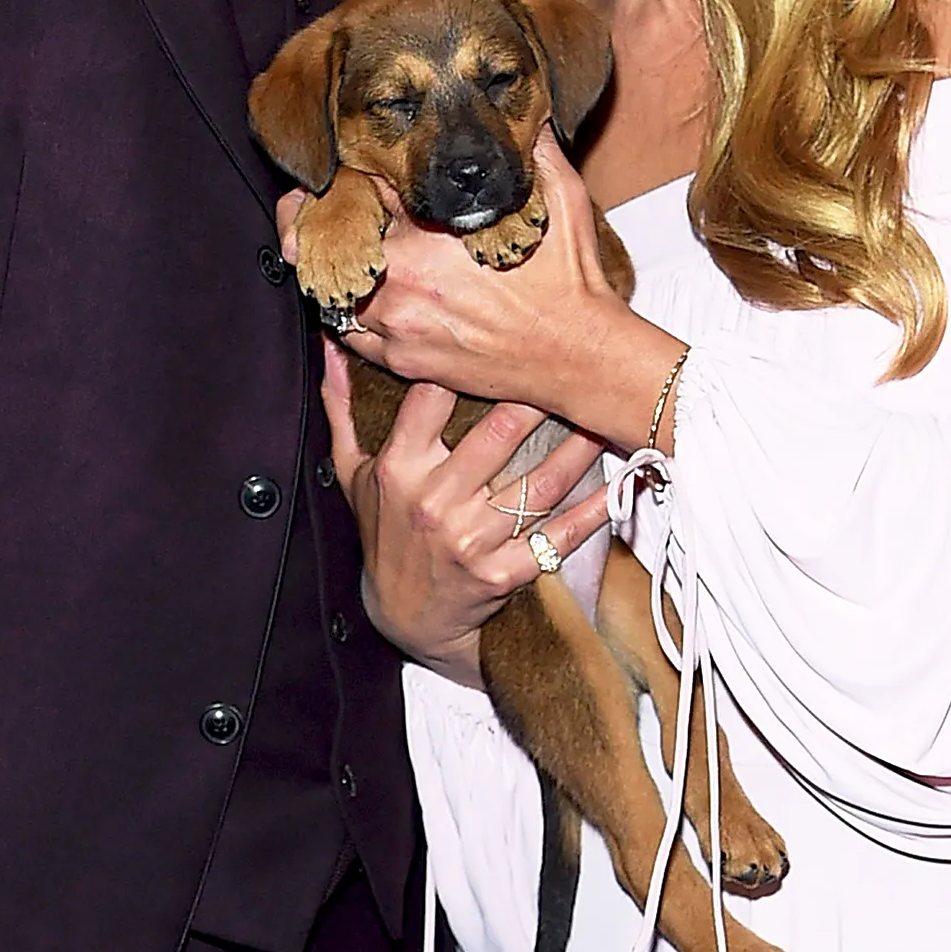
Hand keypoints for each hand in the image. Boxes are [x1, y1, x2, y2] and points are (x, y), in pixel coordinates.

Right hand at [320, 339, 610, 687]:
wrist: (404, 620)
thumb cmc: (382, 534)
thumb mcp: (352, 473)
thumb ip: (341, 405)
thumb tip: (329, 343)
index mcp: (400, 467)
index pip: (431, 396)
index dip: (463, 359)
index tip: (498, 331)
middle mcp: (435, 501)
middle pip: (498, 434)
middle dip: (539, 394)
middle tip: (572, 360)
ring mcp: (471, 540)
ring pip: (538, 483)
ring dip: (579, 446)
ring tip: (604, 410)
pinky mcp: (503, 574)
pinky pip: (557, 537)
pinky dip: (593, 511)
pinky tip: (621, 483)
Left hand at [345, 135, 682, 448]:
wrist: (580, 356)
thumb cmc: (572, 278)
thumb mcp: (562, 197)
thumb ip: (533, 147)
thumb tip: (523, 109)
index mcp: (431, 234)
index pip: (368, 188)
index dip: (359, 173)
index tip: (350, 168)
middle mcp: (404, 280)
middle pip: (337, 237)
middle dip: (330, 220)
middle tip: (304, 208)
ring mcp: (399, 325)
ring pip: (335, 287)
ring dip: (336, 267)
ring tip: (324, 250)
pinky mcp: (403, 361)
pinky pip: (350, 335)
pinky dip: (347, 313)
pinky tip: (354, 296)